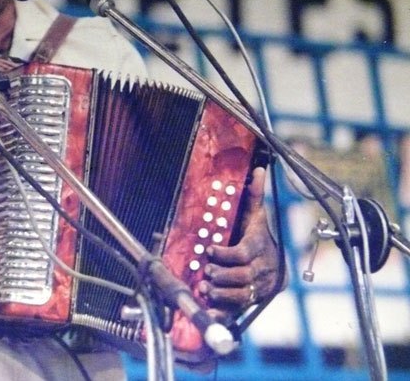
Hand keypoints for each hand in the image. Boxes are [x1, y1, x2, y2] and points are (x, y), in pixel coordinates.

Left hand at [198, 167, 282, 315]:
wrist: (278, 267)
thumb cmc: (260, 237)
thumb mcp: (257, 216)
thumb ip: (254, 195)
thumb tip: (258, 169)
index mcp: (260, 248)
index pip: (244, 253)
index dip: (225, 254)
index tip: (210, 249)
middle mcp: (261, 270)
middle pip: (242, 276)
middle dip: (222, 275)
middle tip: (206, 271)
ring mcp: (257, 288)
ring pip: (241, 295)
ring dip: (221, 293)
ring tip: (204, 287)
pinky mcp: (250, 302)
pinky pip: (238, 312)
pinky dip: (224, 314)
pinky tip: (211, 311)